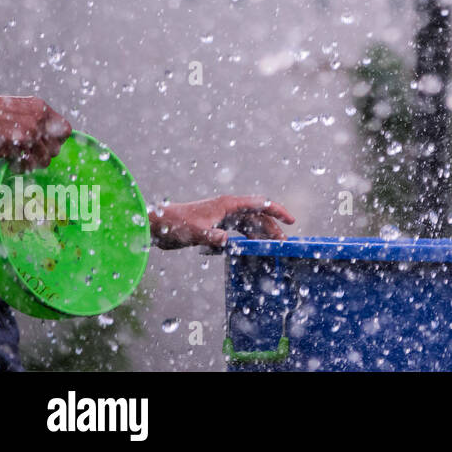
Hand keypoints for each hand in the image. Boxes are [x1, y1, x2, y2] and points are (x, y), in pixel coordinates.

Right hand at [0, 96, 71, 172]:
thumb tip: (49, 138)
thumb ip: (35, 120)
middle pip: (55, 149)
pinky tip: (11, 162)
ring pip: (44, 160)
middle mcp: (38, 119)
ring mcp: (29, 132)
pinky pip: (26, 165)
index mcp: (40, 108)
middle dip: (43, 155)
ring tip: (19, 159)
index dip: (57, 142)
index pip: (65, 130)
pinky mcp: (16, 144)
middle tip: (30, 154)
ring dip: (31, 163)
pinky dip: (19, 167)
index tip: (47, 145)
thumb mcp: (19, 109)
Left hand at [149, 195, 295, 250]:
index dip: (277, 211)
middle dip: (273, 228)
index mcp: (228, 204)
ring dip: (262, 234)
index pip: (259, 205)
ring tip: (273, 246)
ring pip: (250, 224)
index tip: (291, 221)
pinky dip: (249, 238)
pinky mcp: (218, 225)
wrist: (159, 225)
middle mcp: (229, 208)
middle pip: (258, 216)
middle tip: (284, 243)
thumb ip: (211, 237)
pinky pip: (240, 230)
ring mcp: (224, 216)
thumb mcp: (195, 232)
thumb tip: (227, 242)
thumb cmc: (177, 224)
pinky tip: (254, 247)